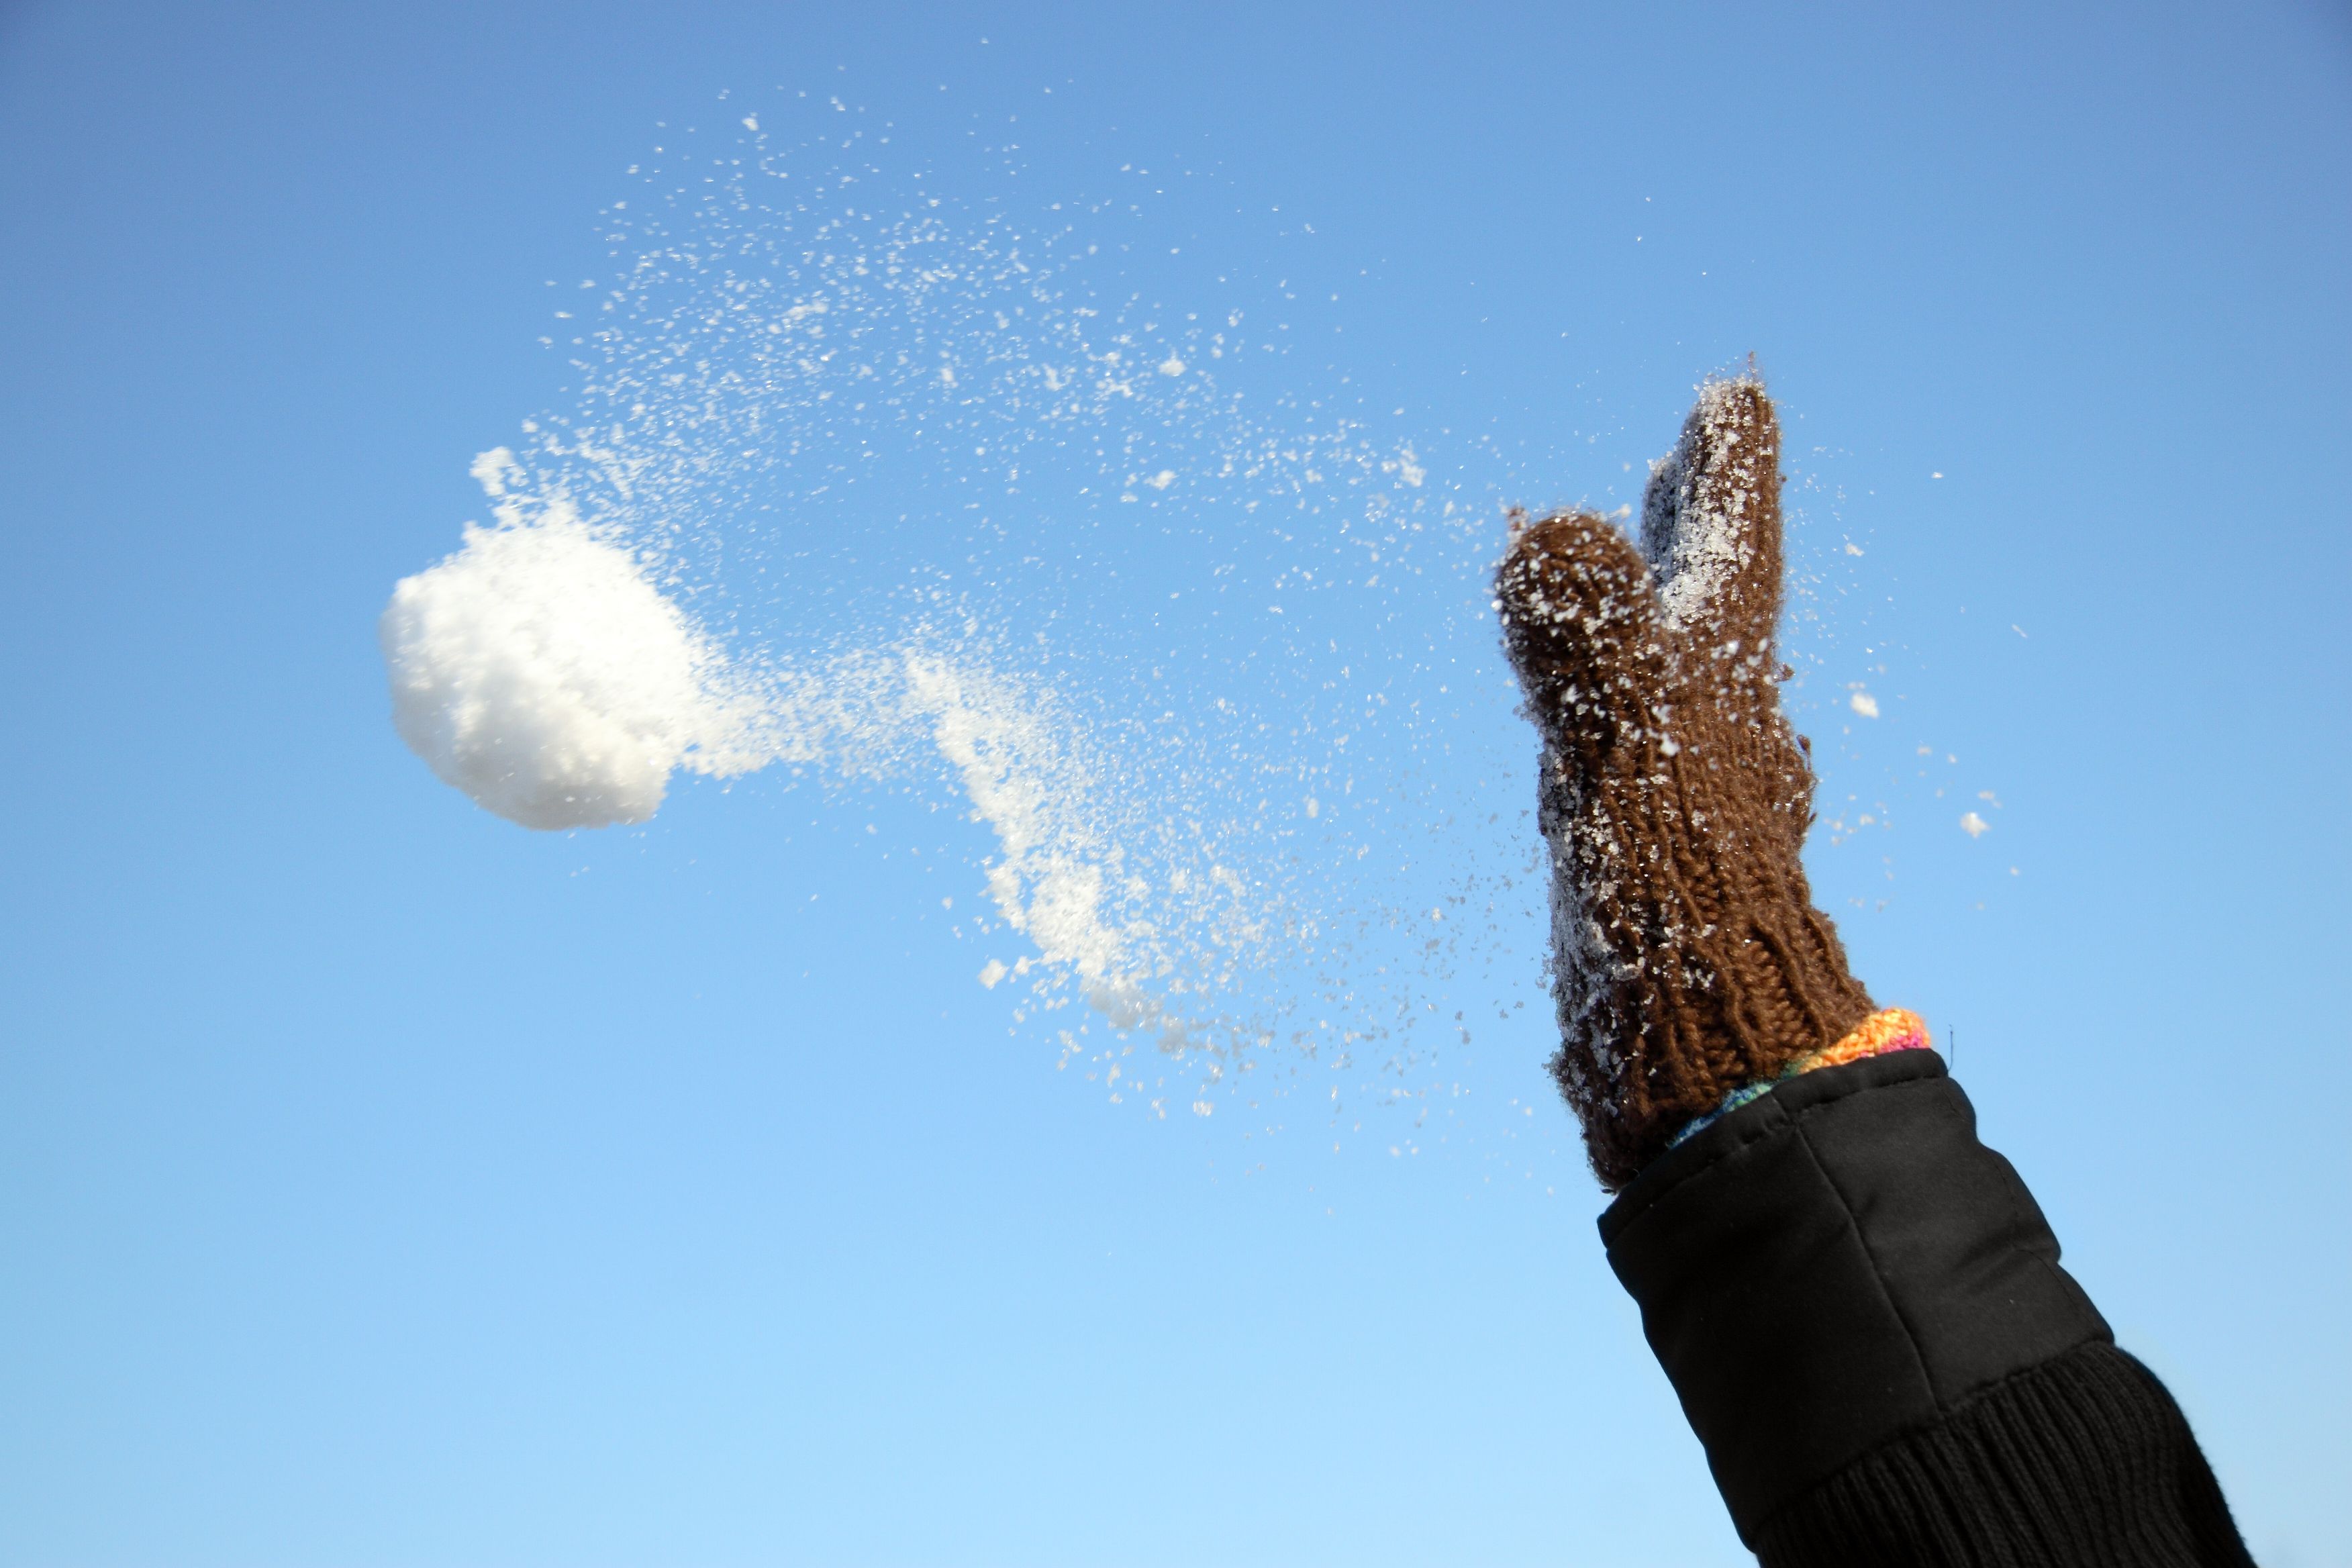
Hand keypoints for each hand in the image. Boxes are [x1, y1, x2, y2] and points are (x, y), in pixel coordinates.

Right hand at [1496, 378, 1872, 1188]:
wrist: (1691, 1040)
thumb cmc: (1667, 885)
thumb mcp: (1621, 730)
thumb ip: (1582, 624)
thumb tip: (1548, 525)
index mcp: (1721, 674)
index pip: (1732, 540)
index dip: (1729, 466)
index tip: (1730, 395)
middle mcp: (1716, 720)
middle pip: (1713, 592)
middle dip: (1695, 520)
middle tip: (1682, 453)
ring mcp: (1687, 783)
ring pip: (1678, 662)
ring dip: (1657, 598)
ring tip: (1629, 551)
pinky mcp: (1653, 841)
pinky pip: (1636, 728)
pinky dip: (1618, 682)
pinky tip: (1591, 701)